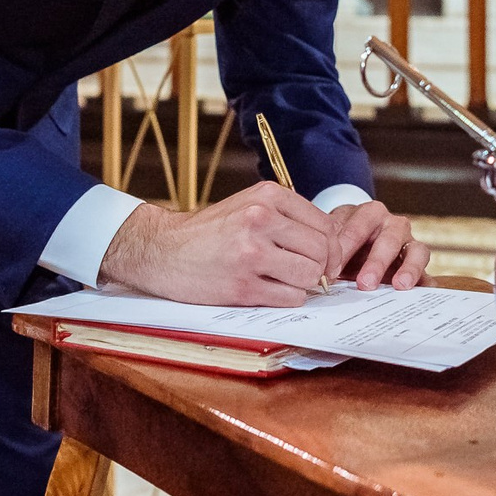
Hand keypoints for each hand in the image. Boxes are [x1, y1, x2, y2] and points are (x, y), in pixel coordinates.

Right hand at [99, 181, 334, 305]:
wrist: (163, 250)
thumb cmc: (210, 231)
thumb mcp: (248, 206)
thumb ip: (287, 218)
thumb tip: (331, 247)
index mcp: (267, 196)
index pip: (325, 225)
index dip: (333, 248)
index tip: (325, 260)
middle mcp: (261, 219)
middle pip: (322, 251)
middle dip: (322, 269)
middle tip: (310, 276)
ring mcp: (251, 253)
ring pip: (309, 276)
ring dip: (304, 285)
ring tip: (286, 281)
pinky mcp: (242, 285)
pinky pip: (290, 298)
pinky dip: (288, 299)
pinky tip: (271, 291)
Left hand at [323, 199, 430, 289]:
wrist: (360, 241)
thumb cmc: (346, 239)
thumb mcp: (335, 236)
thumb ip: (329, 248)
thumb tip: (316, 270)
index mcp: (371, 213)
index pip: (358, 227)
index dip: (345, 249)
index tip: (332, 272)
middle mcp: (394, 225)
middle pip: (389, 240)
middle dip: (376, 262)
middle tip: (364, 283)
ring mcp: (410, 244)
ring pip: (417, 251)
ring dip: (409, 269)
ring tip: (400, 286)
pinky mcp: (419, 265)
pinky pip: (429, 273)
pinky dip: (427, 284)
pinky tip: (423, 294)